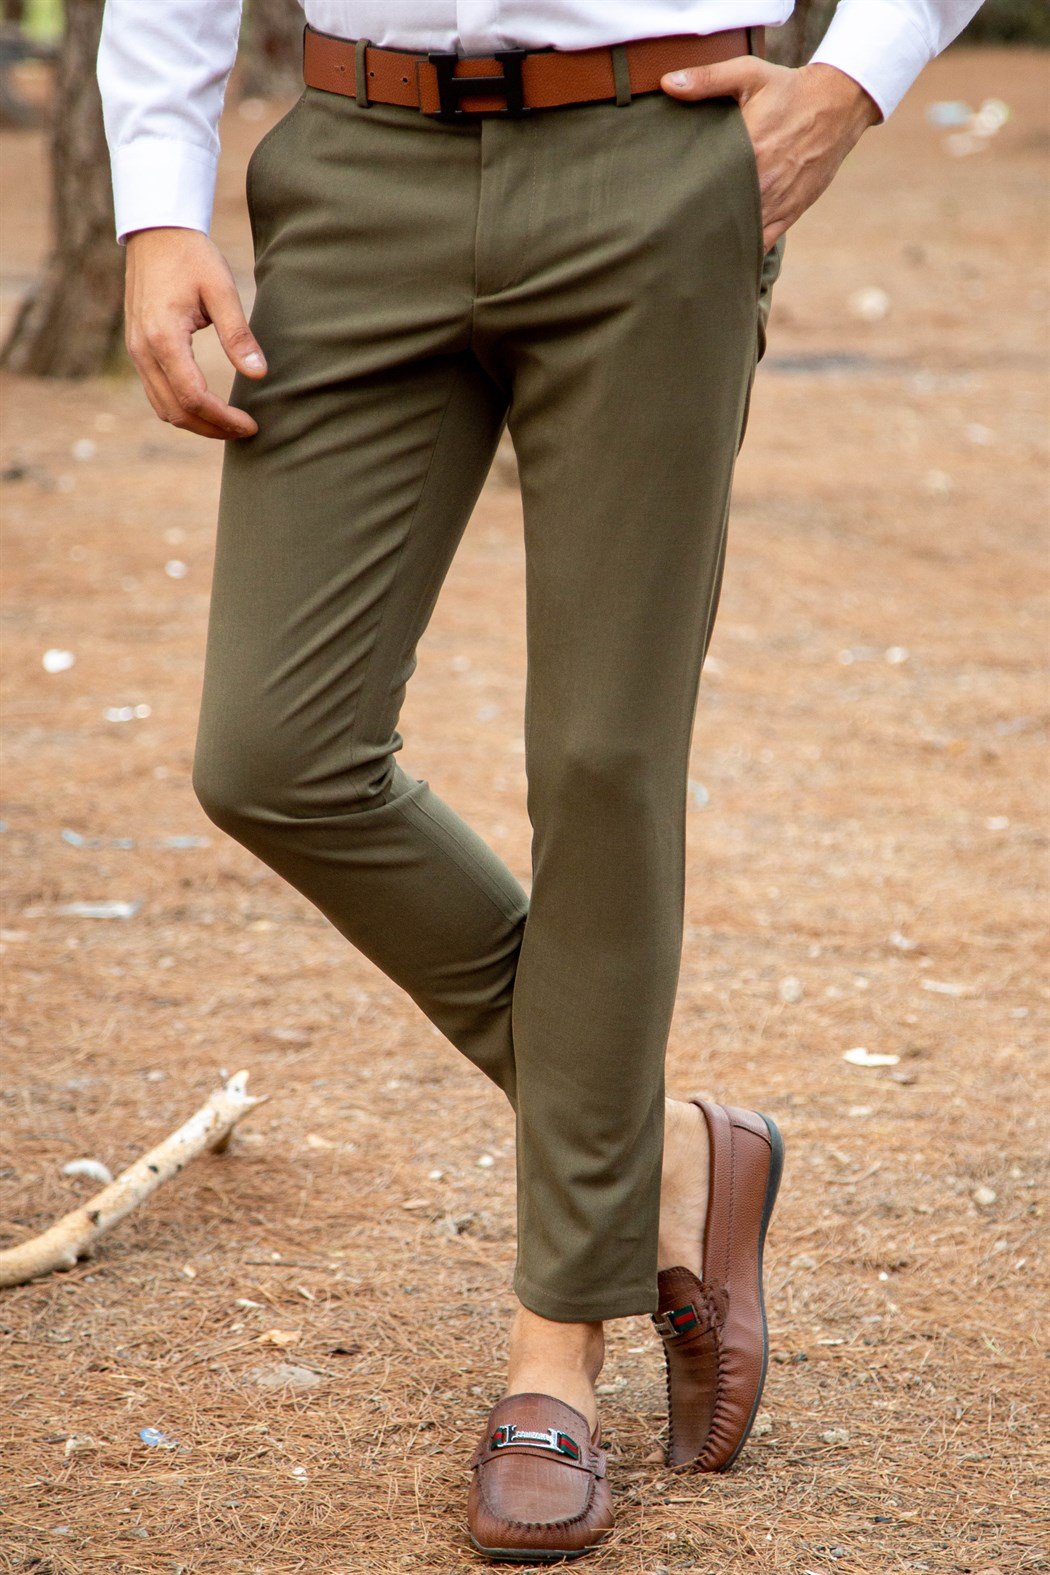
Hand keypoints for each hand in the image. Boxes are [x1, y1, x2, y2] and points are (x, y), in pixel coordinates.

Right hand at [124, 227, 266, 439]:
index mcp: (163, 337)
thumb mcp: (221, 290)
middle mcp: (142, 350)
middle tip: (245, 431)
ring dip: (196, 423)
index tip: (251, 424)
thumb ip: (239, 334)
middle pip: (176, 411)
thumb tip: (259, 374)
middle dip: (212, 428)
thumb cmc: (191, 256)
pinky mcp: (138, 349)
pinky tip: (208, 408)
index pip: (194, 396)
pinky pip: (157, 393)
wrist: (155, 232)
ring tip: (229, 425)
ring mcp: (136, 351)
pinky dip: (181, 408)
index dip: (224, 418)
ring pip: (163, 407)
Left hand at [661, 60, 881, 251]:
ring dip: (716, 240)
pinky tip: (722, 256)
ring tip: (689, 247)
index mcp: (749, 150)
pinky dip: (744, 252)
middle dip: (695, 221)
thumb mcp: (750, 74)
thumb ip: (708, 79)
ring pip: (739, 234)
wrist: (839, 105)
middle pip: (719, 212)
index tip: (663, 202)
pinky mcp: (790, 213)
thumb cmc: (790, 90)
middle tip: (669, 229)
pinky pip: (763, 242)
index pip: (705, 183)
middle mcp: (763, 182)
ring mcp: (777, 201)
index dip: (682, 196)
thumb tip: (667, 84)